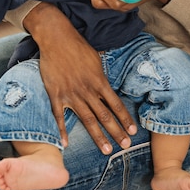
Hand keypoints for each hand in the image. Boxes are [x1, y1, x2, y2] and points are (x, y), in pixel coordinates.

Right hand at [23, 3, 137, 153]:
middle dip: (116, 132)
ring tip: (107, 150)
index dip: (125, 119)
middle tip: (125, 146)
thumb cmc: (78, 47)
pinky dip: (62, 130)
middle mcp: (87, 90)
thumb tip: (108, 88)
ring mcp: (71, 94)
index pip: (116, 104)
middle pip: (104, 116)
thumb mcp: (97, 59)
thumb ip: (101, 77)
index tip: (133, 131)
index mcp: (99, 81)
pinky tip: (66, 144)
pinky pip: (59, 116)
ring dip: (98, 136)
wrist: (57, 39)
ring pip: (87, 119)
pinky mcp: (56, 94)